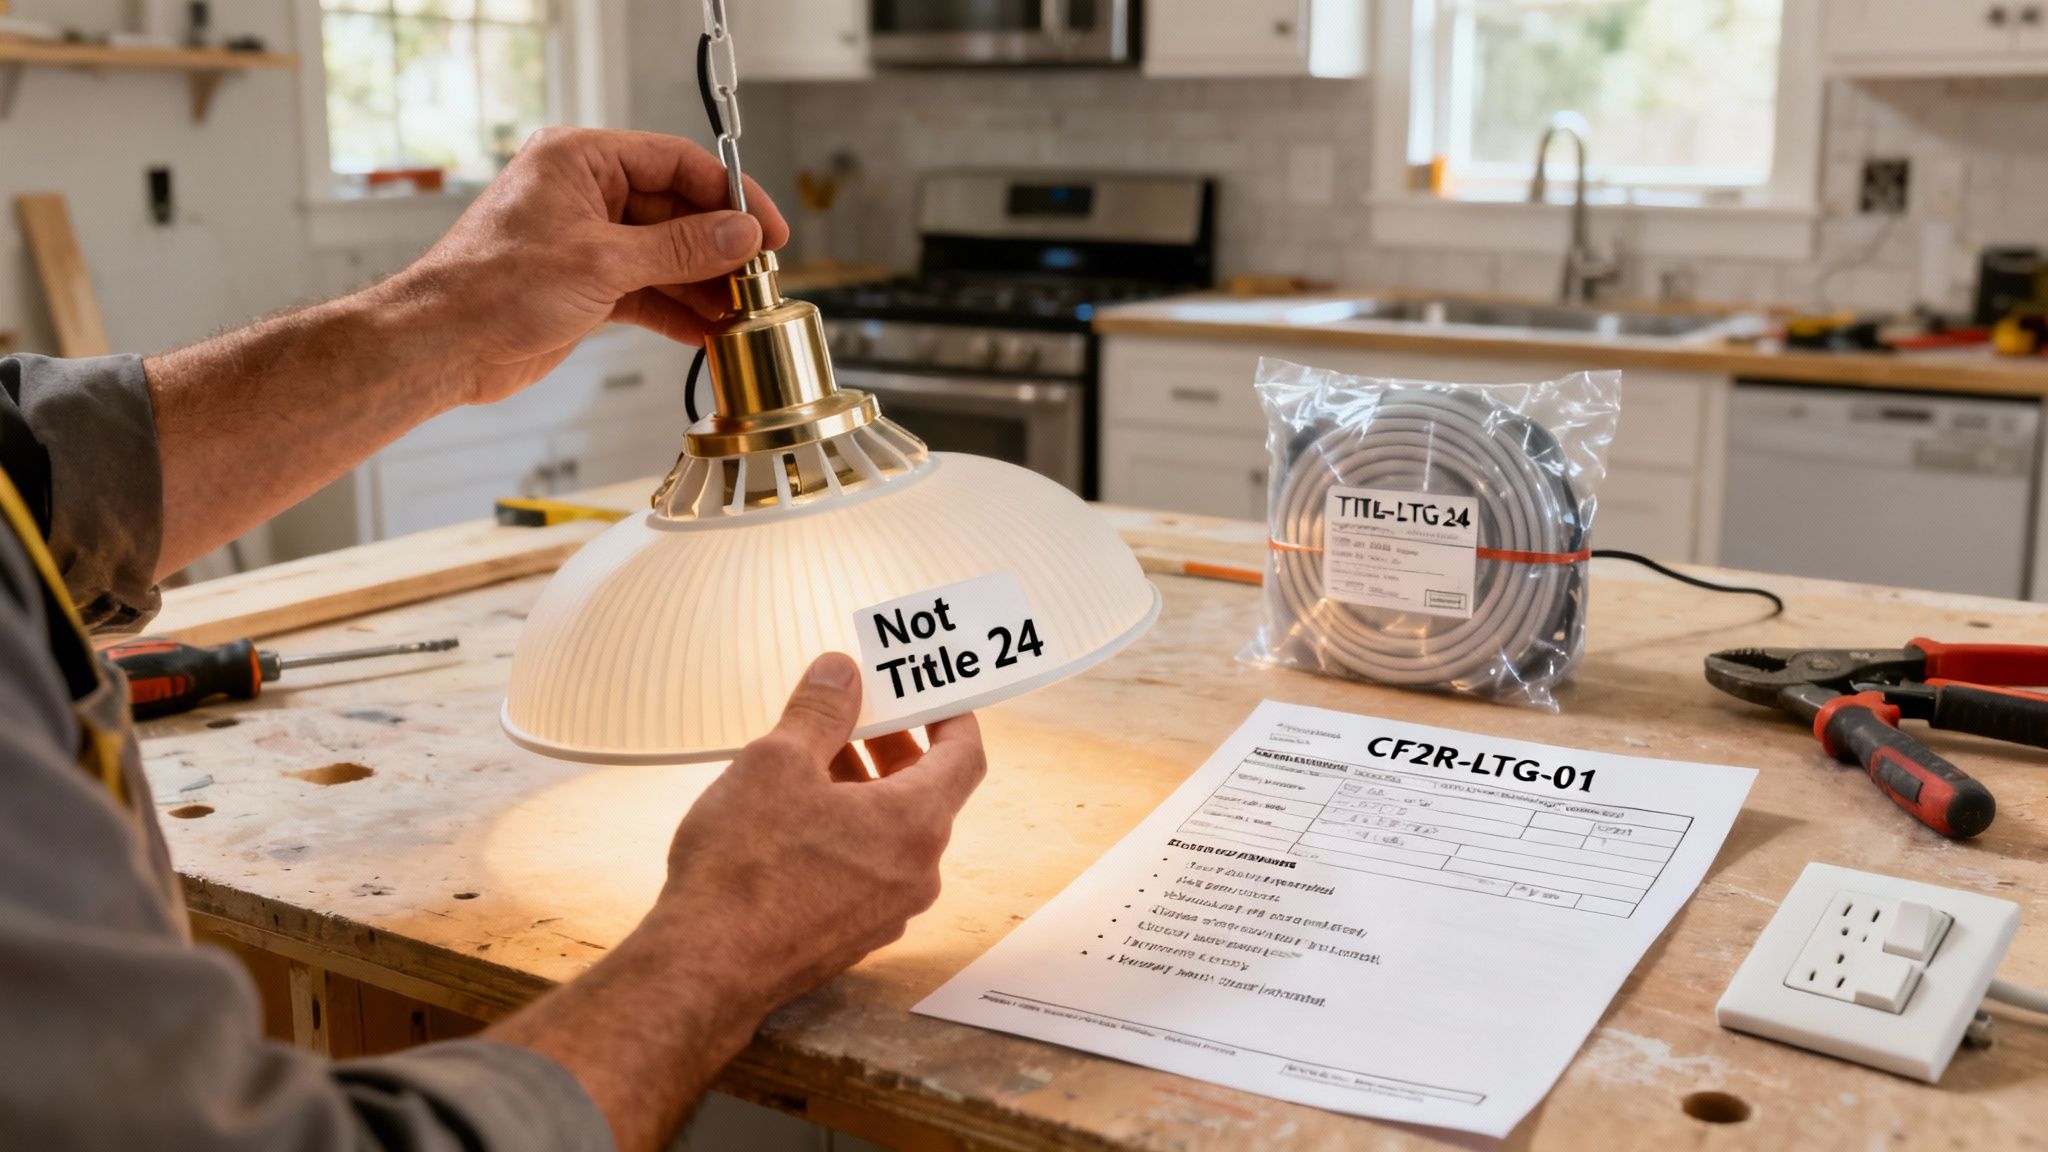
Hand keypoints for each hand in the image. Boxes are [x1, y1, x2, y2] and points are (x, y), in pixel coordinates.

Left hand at [386, 127, 791, 405]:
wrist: (442, 344)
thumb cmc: (493, 287)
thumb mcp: (603, 262)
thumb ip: (680, 248)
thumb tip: (739, 234)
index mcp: (581, 160)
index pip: (676, 162)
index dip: (729, 194)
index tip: (766, 227)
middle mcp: (585, 193)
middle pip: (675, 210)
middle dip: (718, 248)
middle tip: (758, 278)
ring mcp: (586, 240)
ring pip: (664, 255)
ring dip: (702, 285)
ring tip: (740, 311)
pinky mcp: (585, 284)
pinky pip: (646, 289)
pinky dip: (675, 310)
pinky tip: (706, 330)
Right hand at [658, 654, 987, 1011]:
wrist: (707, 968)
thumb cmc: (745, 868)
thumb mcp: (777, 763)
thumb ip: (820, 710)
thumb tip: (842, 672)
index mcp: (915, 823)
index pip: (964, 756)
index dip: (952, 716)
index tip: (930, 694)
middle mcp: (917, 873)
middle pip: (925, 794)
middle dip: (892, 748)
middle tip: (855, 717)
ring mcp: (887, 911)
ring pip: (891, 834)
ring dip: (863, 792)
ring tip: (811, 762)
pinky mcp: (851, 936)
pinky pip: (867, 871)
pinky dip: (847, 836)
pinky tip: (794, 821)